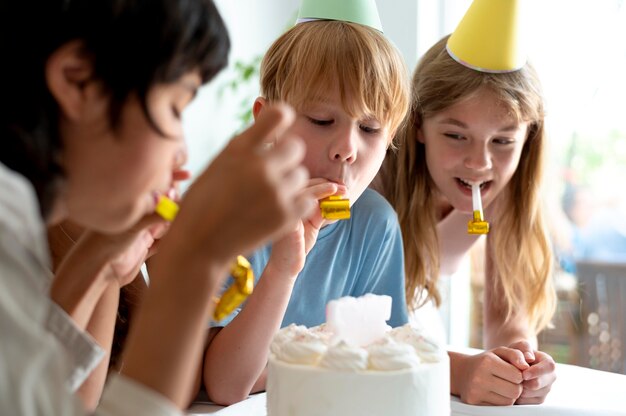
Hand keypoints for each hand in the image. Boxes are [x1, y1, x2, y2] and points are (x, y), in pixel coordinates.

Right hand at [168, 104, 313, 266]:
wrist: (198, 245)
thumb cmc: (203, 204)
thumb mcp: (218, 165)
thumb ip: (247, 146)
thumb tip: (276, 122)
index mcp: (239, 148)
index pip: (280, 114)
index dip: (282, 119)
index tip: (278, 131)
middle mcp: (260, 166)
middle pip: (296, 147)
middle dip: (287, 158)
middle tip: (271, 173)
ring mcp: (275, 191)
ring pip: (301, 175)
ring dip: (289, 184)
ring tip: (266, 197)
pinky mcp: (286, 215)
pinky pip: (307, 200)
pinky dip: (295, 205)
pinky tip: (276, 209)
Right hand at [268, 179, 344, 278]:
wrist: (286, 266)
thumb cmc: (298, 245)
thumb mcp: (312, 225)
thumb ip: (320, 211)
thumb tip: (336, 198)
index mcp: (287, 203)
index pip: (304, 186)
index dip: (322, 183)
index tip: (338, 186)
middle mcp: (283, 205)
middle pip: (303, 185)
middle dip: (325, 184)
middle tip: (343, 188)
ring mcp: (284, 212)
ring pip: (303, 192)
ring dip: (323, 189)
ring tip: (339, 190)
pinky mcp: (288, 222)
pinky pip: (302, 206)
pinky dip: (317, 203)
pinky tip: (330, 205)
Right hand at [455, 347, 525, 405]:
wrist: (462, 372)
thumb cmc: (485, 361)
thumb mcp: (499, 352)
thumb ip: (516, 354)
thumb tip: (526, 366)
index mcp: (487, 362)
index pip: (518, 376)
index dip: (519, 374)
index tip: (512, 371)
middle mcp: (479, 377)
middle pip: (515, 391)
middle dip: (516, 386)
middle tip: (508, 381)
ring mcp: (475, 391)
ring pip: (509, 401)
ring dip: (509, 395)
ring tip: (501, 386)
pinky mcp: (474, 402)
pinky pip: (499, 407)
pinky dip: (500, 401)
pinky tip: (494, 393)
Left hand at [507, 341, 556, 404]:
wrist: (513, 364)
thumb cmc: (517, 353)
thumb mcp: (519, 346)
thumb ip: (524, 347)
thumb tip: (529, 358)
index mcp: (548, 363)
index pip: (549, 367)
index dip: (537, 371)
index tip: (524, 374)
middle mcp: (550, 377)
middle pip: (541, 384)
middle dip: (526, 383)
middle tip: (514, 379)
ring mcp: (545, 390)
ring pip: (533, 395)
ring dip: (520, 389)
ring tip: (511, 381)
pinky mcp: (538, 400)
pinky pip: (527, 402)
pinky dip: (518, 397)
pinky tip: (513, 388)